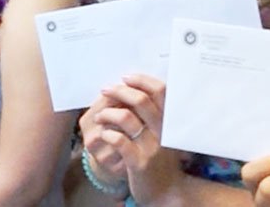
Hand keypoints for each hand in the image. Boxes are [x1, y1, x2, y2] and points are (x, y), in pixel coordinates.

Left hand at [82, 74, 184, 203]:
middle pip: (142, 100)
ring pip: (127, 118)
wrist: (167, 191)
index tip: (125, 77)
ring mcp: (152, 147)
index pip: (160, 91)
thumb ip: (155, 115)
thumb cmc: (161, 159)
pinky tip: (104, 135)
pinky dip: (108, 134)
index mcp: (169, 120)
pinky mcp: (139, 163)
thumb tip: (134, 90)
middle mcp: (163, 131)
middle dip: (120, 91)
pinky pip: (119, 141)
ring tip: (100, 116)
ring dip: (108, 113)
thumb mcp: (163, 134)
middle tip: (106, 90)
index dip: (142, 80)